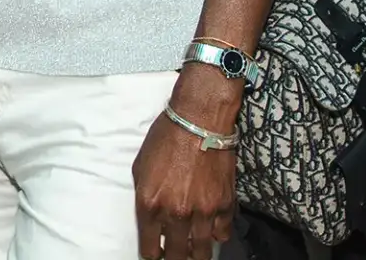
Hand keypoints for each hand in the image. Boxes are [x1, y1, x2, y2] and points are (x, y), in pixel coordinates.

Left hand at [133, 79, 236, 258]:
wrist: (199, 120)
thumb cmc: (165, 138)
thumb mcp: (140, 167)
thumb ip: (144, 197)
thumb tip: (150, 220)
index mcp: (151, 204)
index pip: (149, 247)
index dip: (151, 254)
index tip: (153, 253)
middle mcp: (176, 213)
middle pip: (176, 255)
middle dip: (173, 258)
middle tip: (173, 256)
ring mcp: (203, 212)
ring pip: (202, 251)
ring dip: (196, 254)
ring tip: (193, 253)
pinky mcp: (224, 205)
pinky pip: (222, 233)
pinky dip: (216, 235)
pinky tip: (211, 232)